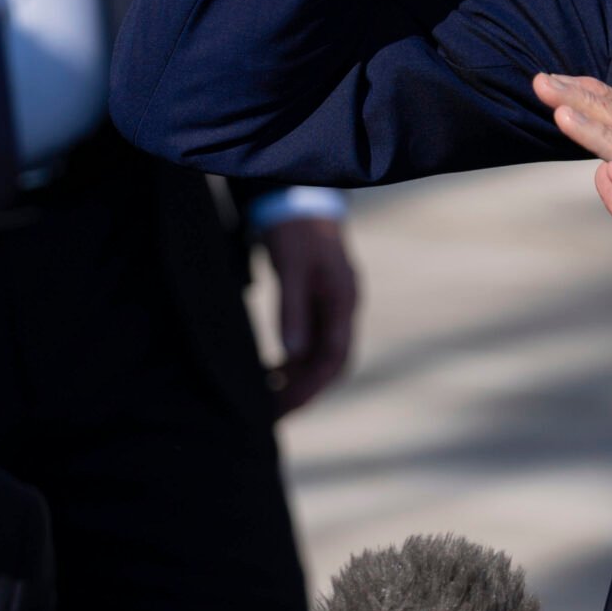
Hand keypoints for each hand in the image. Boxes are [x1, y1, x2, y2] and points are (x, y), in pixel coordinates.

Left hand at [260, 215, 359, 416]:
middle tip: (273, 413)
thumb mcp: (292, 267)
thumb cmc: (297, 229)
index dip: (311, 386)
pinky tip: (274, 370)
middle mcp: (343, 307)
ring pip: (321, 354)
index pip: (334, 357)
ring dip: (299, 378)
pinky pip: (312, 340)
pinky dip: (295, 361)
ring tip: (268, 398)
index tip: (285, 406)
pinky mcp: (320, 301)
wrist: (302, 197)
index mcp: (343, 300)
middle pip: (331, 363)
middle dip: (305, 391)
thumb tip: (291, 354)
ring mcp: (333, 305)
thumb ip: (292, 309)